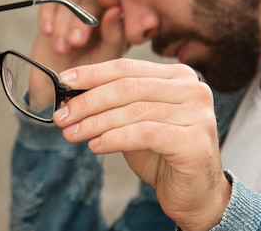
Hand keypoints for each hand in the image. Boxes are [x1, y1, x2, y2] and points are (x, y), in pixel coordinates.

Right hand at [27, 0, 127, 109]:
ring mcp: (73, 11)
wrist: (57, 92)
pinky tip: (47, 32)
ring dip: (63, 22)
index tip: (106, 0)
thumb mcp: (106, 60)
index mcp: (113, 22)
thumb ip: (114, 36)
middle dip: (81, 20)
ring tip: (61, 49)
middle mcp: (95, 13)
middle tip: (76, 42)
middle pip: (91, 0)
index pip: (115, 1)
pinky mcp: (52, 12)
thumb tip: (116, 9)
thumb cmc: (88, 78)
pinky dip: (47, 12)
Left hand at [53, 58, 231, 230]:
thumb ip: (114, 104)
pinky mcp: (195, 141)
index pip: (127, 67)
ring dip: (96, 123)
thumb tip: (71, 95)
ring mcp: (198, 114)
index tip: (63, 81)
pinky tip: (96, 146)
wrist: (194, 194)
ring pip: (134, 111)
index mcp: (178, 76)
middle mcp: (193, 89)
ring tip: (72, 134)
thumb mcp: (134, 121)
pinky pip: (144, 134)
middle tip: (62, 115)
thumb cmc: (162, 154)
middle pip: (128, 87)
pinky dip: (114, 139)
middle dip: (89, 101)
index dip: (92, 73)